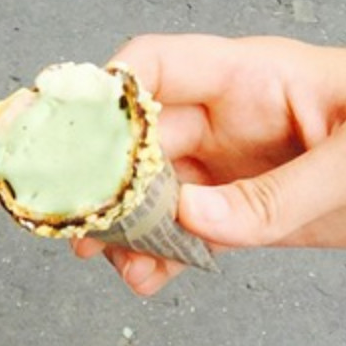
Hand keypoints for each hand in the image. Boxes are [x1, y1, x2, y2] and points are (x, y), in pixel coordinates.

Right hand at [72, 34, 345, 293]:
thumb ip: (274, 195)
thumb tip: (192, 217)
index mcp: (252, 79)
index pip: (157, 67)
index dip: (106, 95)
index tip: (70, 140)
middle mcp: (227, 119)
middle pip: (137, 140)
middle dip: (101, 180)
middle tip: (78, 220)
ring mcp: (228, 167)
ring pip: (149, 194)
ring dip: (122, 229)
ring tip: (113, 260)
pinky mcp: (237, 211)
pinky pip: (181, 233)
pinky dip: (157, 259)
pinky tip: (149, 278)